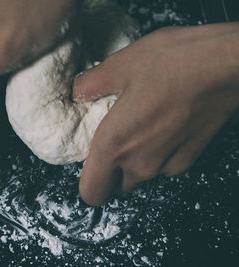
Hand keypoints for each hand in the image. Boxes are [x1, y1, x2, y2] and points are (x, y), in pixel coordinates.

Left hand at [73, 23, 238, 205]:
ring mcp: (167, 164)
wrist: (226, 64)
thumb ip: (90, 84)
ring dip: (136, 161)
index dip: (88, 183)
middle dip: (111, 170)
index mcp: (114, 145)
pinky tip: (164, 126)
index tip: (90, 164)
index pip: (92, 193)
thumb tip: (77, 92)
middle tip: (114, 140)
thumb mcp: (120, 65)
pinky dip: (160, 154)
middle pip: (116, 186)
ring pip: (141, 177)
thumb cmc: (173, 63)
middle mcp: (140, 163)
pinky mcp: (190, 158)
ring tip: (140, 127)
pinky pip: (165, 167)